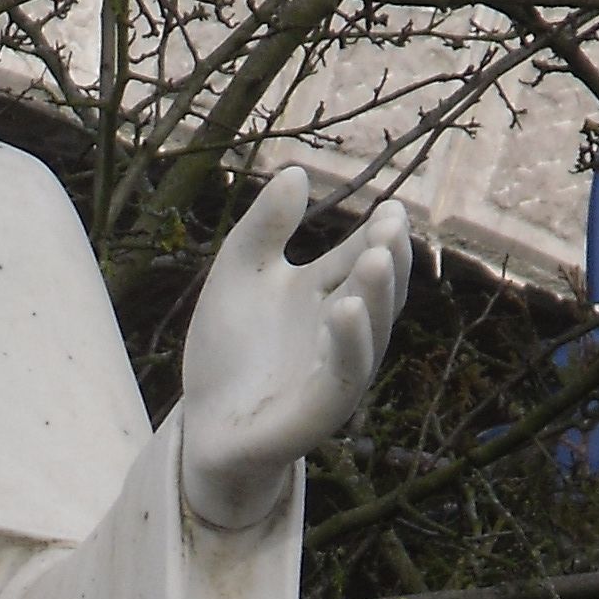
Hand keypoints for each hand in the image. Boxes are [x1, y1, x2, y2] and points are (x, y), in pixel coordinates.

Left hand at [179, 168, 410, 531]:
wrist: (204, 426)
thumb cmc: (228, 351)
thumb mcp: (239, 273)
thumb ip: (264, 228)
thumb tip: (297, 171)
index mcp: (328, 296)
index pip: (362, 259)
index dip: (380, 235)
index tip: (392, 207)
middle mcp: (341, 333)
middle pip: (376, 292)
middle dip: (387, 258)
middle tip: (393, 222)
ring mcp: (334, 372)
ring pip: (369, 332)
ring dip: (377, 295)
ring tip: (378, 256)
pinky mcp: (319, 411)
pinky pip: (343, 376)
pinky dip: (348, 343)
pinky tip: (345, 308)